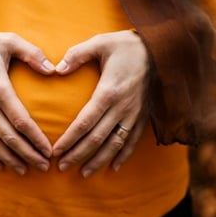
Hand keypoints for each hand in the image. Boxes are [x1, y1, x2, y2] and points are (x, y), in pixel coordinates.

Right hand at [0, 31, 54, 174]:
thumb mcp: (9, 40)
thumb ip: (32, 54)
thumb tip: (53, 70)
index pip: (21, 121)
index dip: (36, 138)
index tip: (49, 150)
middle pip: (9, 138)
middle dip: (28, 154)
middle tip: (44, 166)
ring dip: (10, 159)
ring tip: (26, 170)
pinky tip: (0, 166)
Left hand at [53, 30, 148, 176]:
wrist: (160, 49)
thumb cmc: (125, 46)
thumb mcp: (100, 43)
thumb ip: (76, 55)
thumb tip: (56, 69)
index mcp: (108, 92)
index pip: (85, 123)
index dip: (69, 139)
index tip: (56, 152)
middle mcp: (122, 107)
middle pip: (97, 138)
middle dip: (78, 154)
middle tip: (61, 167)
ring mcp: (134, 114)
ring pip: (115, 144)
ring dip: (99, 160)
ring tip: (84, 173)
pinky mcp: (143, 116)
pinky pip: (133, 140)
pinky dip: (124, 155)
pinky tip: (114, 168)